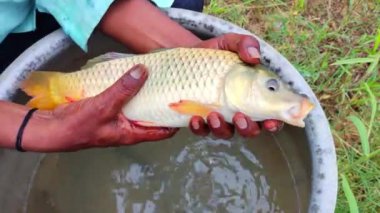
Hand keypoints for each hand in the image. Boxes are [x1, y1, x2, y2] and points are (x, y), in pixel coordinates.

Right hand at [23, 64, 177, 151]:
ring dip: (146, 93)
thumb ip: (123, 89)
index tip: (186, 104)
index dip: (175, 120)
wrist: (53, 128)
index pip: (163, 131)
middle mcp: (129, 127)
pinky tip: (134, 76)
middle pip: (153, 115)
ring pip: (139, 105)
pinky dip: (130, 89)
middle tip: (174, 85)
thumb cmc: (80, 125)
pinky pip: (125, 98)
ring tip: (158, 76)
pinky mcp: (109, 109)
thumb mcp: (104, 106)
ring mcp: (119, 118)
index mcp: (133, 133)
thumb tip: (143, 71)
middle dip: (163, 102)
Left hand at [189, 33, 283, 138]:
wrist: (180, 59)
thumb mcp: (227, 43)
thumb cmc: (211, 54)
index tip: (270, 122)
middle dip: (247, 128)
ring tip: (213, 116)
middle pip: (249, 130)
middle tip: (239, 117)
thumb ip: (243, 44)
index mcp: (250, 96)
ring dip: (222, 129)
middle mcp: (236, 111)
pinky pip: (200, 131)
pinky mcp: (198, 119)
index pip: (268, 116)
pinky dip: (199, 128)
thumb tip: (254, 56)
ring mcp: (217, 117)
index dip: (272, 123)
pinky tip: (195, 119)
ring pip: (225, 132)